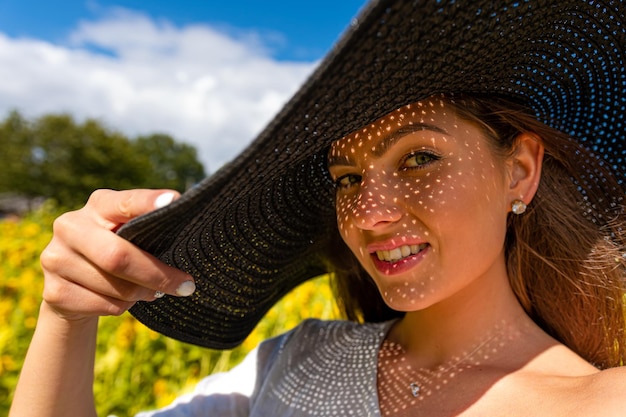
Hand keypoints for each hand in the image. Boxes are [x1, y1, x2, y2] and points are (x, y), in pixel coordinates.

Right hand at [40, 189, 194, 320]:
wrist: (73, 286)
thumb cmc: (117, 251)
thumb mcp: (129, 234)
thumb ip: (147, 230)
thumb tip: (185, 233)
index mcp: (98, 205)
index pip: (126, 202)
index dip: (148, 203)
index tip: (174, 201)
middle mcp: (70, 226)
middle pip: (119, 256)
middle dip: (158, 275)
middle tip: (186, 285)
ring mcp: (56, 259)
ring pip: (116, 287)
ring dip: (142, 294)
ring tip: (150, 291)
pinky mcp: (53, 292)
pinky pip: (105, 306)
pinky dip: (123, 307)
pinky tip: (122, 300)